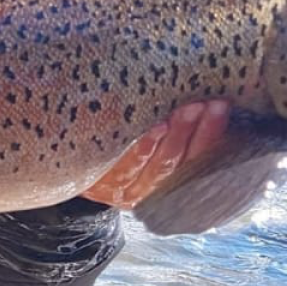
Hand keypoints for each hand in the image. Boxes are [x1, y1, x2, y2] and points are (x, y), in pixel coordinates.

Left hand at [82, 99, 230, 208]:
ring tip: (187, 108)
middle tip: (209, 103)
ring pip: (162, 165)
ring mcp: (129, 192)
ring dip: (177, 135)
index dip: (214, 134)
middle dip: (200, 131)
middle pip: (185, 162)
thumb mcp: (143, 138)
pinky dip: (144, 146)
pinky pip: (129, 167)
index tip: (222, 106)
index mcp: (171, 183)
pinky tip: (154, 125)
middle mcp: (154, 191)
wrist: (64, 162)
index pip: (202, 160)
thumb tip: (205, 92)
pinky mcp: (104, 188)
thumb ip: (170, 125)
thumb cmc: (112, 143)